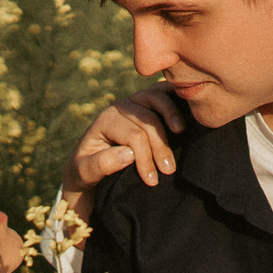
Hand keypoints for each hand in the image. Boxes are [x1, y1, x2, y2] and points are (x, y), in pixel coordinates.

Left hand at [60, 86, 183, 216]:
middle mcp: (121, 107)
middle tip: (168, 171)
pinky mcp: (147, 101)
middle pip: (149, 120)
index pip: (134, 136)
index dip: (145, 158)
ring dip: (172, 115)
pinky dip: (175, 96)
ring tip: (181, 133)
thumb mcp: (85, 171)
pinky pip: (163, 91)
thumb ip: (101, 164)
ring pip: (157, 99)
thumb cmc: (87, 168)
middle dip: (161, 147)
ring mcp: (135, 100)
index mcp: (106, 120)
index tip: (152, 180)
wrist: (88, 160)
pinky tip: (187, 107)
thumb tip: (128, 154)